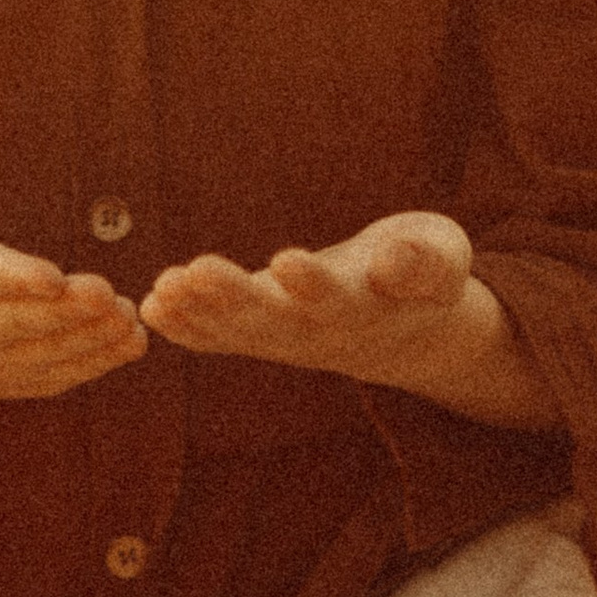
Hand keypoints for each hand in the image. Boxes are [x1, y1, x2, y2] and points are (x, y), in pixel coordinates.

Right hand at [0, 151, 145, 411]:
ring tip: (128, 315)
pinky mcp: (10, 383)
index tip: (53, 276)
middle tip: (108, 295)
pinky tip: (130, 341)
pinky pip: (55, 377)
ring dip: (90, 338)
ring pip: (44, 355)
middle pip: (18, 322)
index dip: (14, 277)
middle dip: (65, 311)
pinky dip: (95, 363)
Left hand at [142, 209, 556, 426]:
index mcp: (371, 307)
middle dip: (236, 297)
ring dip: (200, 312)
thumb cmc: (421, 271)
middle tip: (197, 271)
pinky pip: (222, 341)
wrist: (406, 327)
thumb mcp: (443, 256)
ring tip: (163, 288)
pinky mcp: (263, 337)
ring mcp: (289, 339)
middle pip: (277, 321)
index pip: (340, 299)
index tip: (286, 260)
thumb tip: (396, 264)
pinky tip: (153, 306)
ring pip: (241, 333)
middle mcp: (324, 332)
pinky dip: (187, 328)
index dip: (314, 283)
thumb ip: (427, 264)